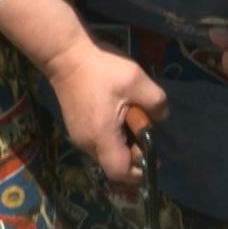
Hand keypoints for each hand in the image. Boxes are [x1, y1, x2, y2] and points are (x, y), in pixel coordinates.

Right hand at [41, 39, 167, 183]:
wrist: (65, 56)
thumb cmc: (101, 69)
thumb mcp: (137, 81)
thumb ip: (156, 103)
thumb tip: (161, 118)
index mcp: (101, 137)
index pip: (120, 172)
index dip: (138, 172)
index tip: (153, 157)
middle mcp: (87, 143)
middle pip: (114, 164)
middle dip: (134, 155)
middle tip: (145, 130)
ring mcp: (78, 136)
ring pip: (106, 153)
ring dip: (123, 144)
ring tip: (133, 119)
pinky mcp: (76, 128)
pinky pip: (98, 142)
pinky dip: (112, 136)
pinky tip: (119, 115)